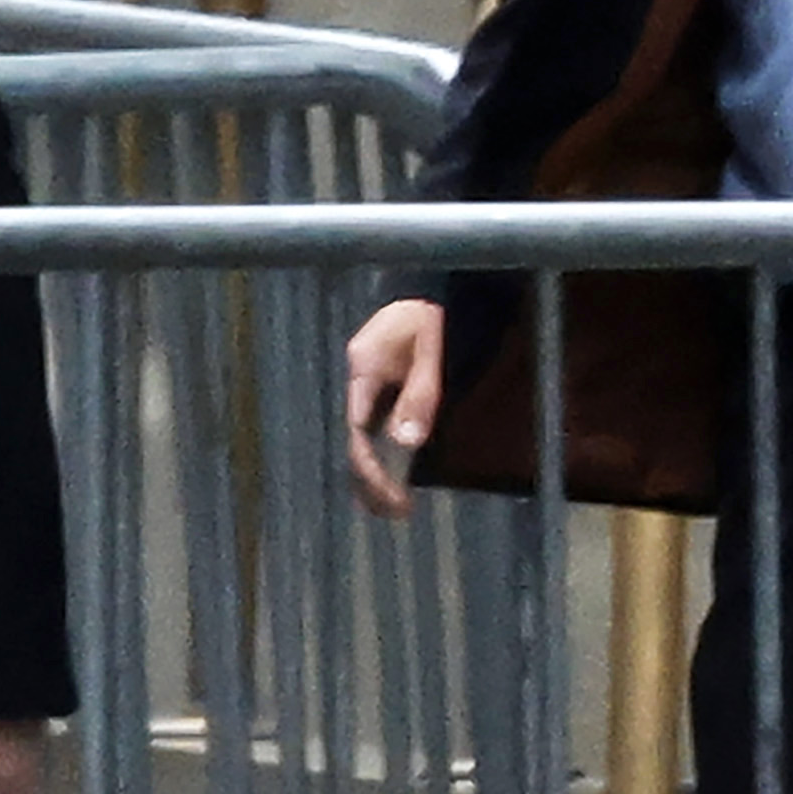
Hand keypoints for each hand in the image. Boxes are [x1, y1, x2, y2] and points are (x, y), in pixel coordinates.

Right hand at [342, 298, 445, 519]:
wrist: (438, 281)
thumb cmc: (438, 312)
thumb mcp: (434, 351)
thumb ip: (421, 395)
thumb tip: (405, 443)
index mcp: (363, 365)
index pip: (358, 431)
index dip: (372, 470)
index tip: (396, 497)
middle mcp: (360, 377)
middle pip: (353, 439)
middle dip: (370, 481)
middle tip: (398, 512)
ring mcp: (368, 380)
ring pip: (361, 436)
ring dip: (374, 473)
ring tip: (394, 506)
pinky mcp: (382, 382)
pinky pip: (375, 425)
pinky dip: (382, 454)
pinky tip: (397, 473)